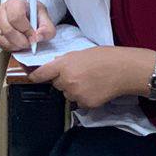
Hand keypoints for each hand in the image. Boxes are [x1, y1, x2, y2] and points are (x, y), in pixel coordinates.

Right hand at [0, 0, 54, 51]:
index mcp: (15, 3)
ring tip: (25, 42)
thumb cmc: (34, 15)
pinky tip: (19, 44)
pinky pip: (0, 44)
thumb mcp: (45, 19)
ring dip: (17, 45)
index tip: (34, 35)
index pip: (16, 17)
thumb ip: (46, 29)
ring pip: (3, 39)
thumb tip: (37, 38)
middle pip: (8, 30)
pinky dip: (11, 47)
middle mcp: (2, 11)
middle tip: (30, 42)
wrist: (28, 16)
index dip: (26, 29)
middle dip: (21, 40)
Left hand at [28, 46, 150, 108]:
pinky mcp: (85, 104)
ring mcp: (75, 94)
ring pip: (68, 94)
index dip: (36, 76)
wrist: (124, 70)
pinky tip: (96, 89)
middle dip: (63, 80)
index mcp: (64, 65)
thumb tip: (56, 66)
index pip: (42, 74)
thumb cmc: (105, 56)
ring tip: (90, 81)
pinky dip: (85, 97)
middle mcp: (66, 81)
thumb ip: (66, 60)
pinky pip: (79, 102)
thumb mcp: (82, 52)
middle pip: (56, 84)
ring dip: (74, 89)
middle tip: (79, 74)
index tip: (32, 77)